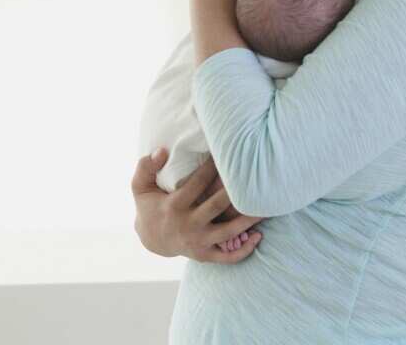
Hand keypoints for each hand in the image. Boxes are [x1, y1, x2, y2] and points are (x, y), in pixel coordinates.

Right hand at [131, 148, 264, 262]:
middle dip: (235, 193)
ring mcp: (198, 241)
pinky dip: (244, 250)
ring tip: (266, 208)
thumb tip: (162, 150)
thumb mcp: (139, 186)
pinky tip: (258, 236)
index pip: (196, 183)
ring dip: (248, 221)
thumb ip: (146, 166)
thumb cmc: (150, 206)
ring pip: (228, 232)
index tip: (226, 153)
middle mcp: (187, 224)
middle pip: (216, 206)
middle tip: (254, 178)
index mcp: (174, 205)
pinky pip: (227, 257)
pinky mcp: (205, 255)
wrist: (151, 239)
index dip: (212, 168)